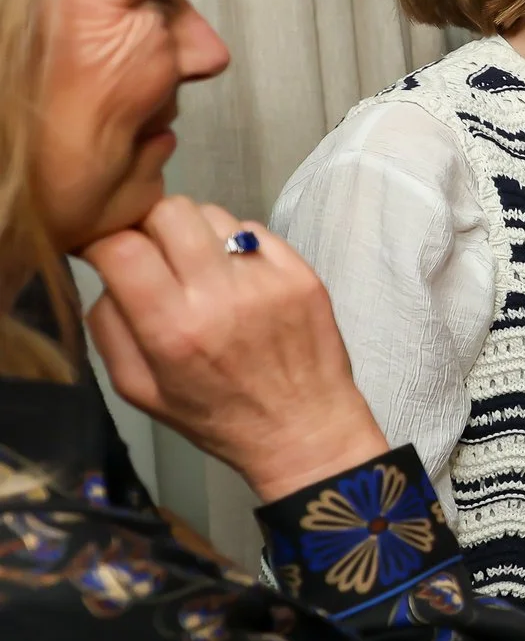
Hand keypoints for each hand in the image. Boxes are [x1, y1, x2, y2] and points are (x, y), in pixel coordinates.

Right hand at [80, 197, 388, 502]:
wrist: (304, 430)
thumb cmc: (214, 415)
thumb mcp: (139, 389)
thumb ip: (110, 326)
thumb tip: (106, 272)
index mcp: (172, 330)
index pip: (121, 246)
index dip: (105, 241)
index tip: (108, 253)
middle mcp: (220, 297)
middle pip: (169, 211)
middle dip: (150, 224)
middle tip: (155, 252)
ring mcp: (266, 281)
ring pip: (213, 214)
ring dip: (195, 232)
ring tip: (200, 268)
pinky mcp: (301, 274)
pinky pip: (254, 229)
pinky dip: (237, 243)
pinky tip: (238, 277)